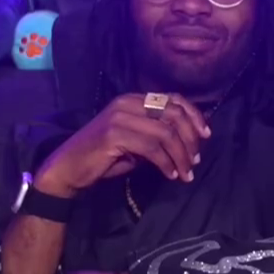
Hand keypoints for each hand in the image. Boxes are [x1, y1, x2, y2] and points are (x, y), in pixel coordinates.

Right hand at [35, 93, 210, 197]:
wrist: (67, 168)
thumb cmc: (101, 157)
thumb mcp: (133, 141)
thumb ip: (155, 135)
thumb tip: (187, 143)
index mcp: (132, 99)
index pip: (172, 99)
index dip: (194, 115)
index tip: (206, 135)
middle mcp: (127, 103)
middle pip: (173, 114)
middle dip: (190, 138)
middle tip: (195, 160)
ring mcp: (120, 117)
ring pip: (166, 132)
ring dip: (181, 155)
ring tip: (185, 172)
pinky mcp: (114, 135)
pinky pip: (152, 148)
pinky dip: (166, 163)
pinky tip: (170, 174)